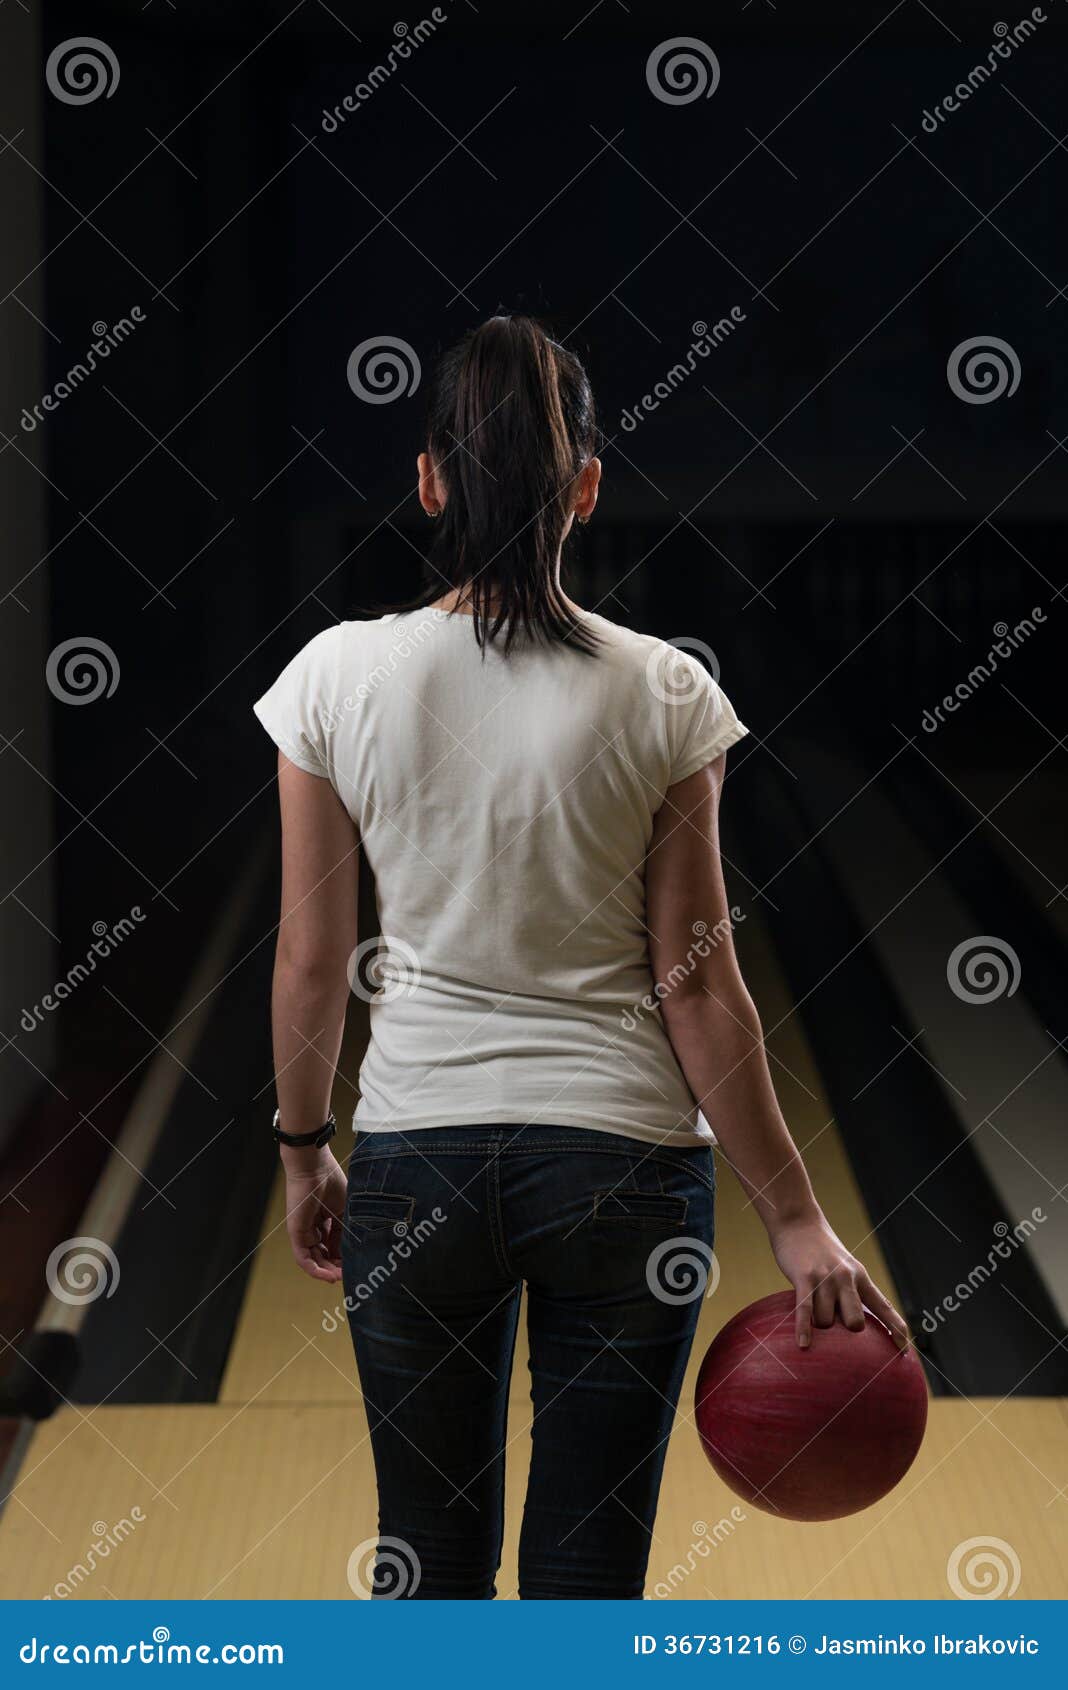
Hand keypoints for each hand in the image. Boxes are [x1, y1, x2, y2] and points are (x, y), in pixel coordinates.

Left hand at [282, 1147, 346, 1281]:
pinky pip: (303, 1258)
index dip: (344, 1257)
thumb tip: (349, 1254)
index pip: (333, 1245)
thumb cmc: (330, 1181)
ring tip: (341, 1278)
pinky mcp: (296, 1233)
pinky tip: (328, 1276)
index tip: (356, 1266)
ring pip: (314, 1260)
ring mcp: (303, 1231)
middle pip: (323, 1255)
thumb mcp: (345, 1211)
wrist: (314, 1166)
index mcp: (324, 1219)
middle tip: (350, 1276)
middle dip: (336, 1267)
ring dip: (327, 1272)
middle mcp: (312, 1228)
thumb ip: (344, 1232)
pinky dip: (315, 1270)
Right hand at [769, 1212, 909, 1350]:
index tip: (904, 1351)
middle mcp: (846, 1278)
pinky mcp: (804, 1277)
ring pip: (826, 1320)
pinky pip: (805, 1310)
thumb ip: (849, 1293)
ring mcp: (825, 1277)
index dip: (896, 1329)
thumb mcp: (844, 1267)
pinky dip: (804, 1329)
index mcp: (860, 1277)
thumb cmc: (819, 1250)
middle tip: (837, 1335)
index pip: (884, 1307)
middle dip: (848, 1334)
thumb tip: (852, 1326)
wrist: (797, 1221)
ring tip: (810, 1321)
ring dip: (818, 1327)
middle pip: (855, 1322)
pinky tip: (802, 1345)